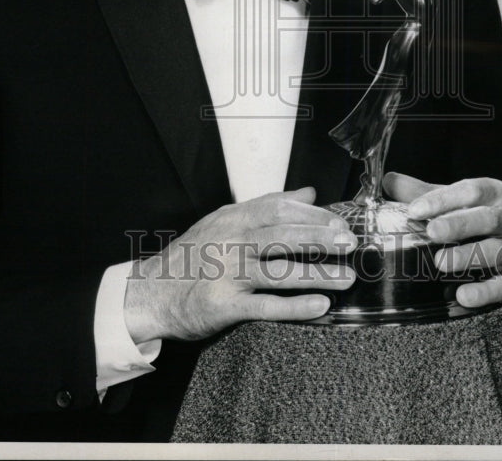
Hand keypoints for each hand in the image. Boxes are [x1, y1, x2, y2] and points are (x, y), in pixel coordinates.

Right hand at [124, 187, 356, 341]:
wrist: (151, 292)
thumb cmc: (192, 255)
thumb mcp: (225, 220)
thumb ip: (266, 206)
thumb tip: (308, 193)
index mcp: (233, 218)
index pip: (278, 208)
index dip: (312, 215)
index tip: (340, 221)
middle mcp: (231, 242)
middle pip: (282, 235)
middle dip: (320, 239)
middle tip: (350, 244)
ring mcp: (227, 273)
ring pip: (279, 271)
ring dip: (317, 274)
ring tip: (346, 278)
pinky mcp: (224, 305)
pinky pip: (265, 306)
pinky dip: (295, 307)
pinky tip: (320, 307)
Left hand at [384, 172, 501, 316]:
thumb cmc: (493, 223)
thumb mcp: (466, 203)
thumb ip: (428, 193)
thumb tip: (389, 181)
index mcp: (494, 195)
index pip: (470, 191)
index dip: (442, 199)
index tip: (415, 209)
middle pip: (488, 219)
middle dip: (459, 224)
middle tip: (431, 232)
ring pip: (498, 252)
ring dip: (469, 257)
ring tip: (440, 262)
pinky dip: (485, 292)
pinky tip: (463, 295)